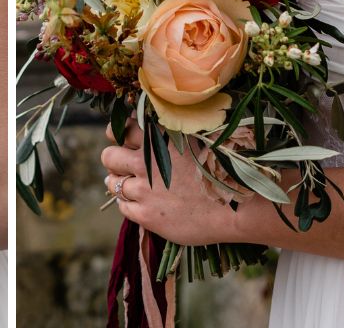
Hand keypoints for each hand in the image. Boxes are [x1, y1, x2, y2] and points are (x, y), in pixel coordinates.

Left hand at [100, 120, 246, 246]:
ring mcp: (144, 189)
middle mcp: (146, 161)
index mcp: (158, 139)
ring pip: (112, 183)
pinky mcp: (146, 214)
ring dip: (118, 183)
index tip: (122, 140)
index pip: (123, 129)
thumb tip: (150, 128)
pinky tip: (142, 204)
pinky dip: (128, 204)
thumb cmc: (220, 169)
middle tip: (122, 166)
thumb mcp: (194, 138)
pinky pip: (122, 206)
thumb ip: (168, 134)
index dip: (118, 134)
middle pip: (108, 156)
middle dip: (113, 159)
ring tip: (133, 186)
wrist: (235, 205)